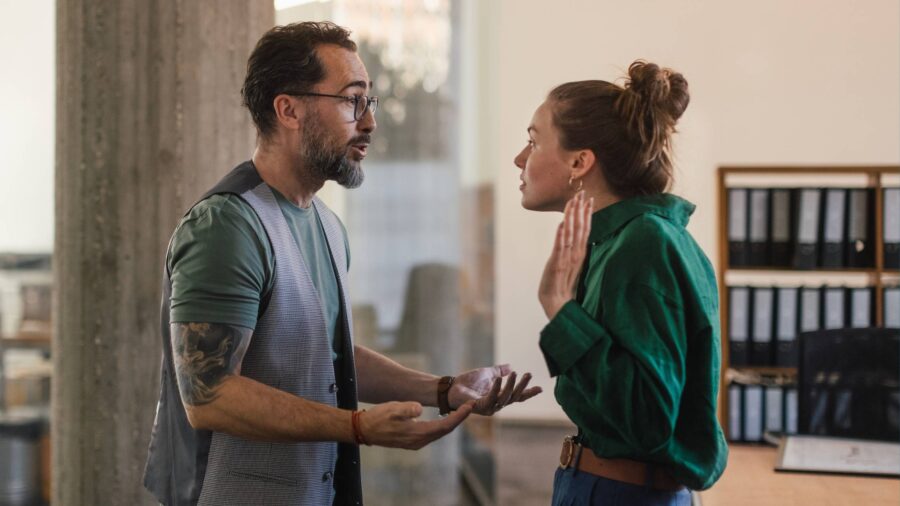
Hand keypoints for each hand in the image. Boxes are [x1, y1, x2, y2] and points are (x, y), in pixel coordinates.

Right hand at [359, 400, 473, 449]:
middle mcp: (420, 441)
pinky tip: (447, 418)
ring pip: (440, 432)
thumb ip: (406, 408)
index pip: (445, 426)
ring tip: (463, 411)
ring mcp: (416, 442)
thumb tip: (419, 408)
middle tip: (471, 405)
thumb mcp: (392, 409)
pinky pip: (434, 433)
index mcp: (418, 433)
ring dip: (453, 422)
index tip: (470, 406)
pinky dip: (443, 425)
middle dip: (460, 418)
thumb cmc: (378, 417)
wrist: (365, 430)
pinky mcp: (413, 440)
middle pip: (446, 430)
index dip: (459, 416)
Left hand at [449, 364, 542, 414]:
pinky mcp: (480, 406)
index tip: (541, 388)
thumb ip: (499, 371)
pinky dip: (496, 388)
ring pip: (505, 398)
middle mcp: (497, 404)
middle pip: (514, 397)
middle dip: (522, 386)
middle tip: (528, 374)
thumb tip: (510, 366)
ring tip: (516, 374)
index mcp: (500, 396)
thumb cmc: (468, 382)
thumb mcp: (487, 373)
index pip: (517, 396)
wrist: (451, 388)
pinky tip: (500, 378)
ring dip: (511, 386)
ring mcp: (489, 407)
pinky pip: (491, 397)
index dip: (528, 392)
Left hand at [538, 191, 592, 319]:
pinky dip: (560, 235)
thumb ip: (575, 253)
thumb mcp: (572, 266)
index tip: (588, 199)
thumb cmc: (564, 286)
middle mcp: (576, 254)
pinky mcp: (557, 265)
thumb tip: (577, 239)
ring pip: (571, 234)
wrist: (557, 304)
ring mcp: (567, 259)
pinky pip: (559, 247)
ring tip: (573, 202)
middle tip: (583, 193)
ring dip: (572, 217)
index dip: (587, 214)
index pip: (585, 230)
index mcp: (580, 253)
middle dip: (581, 210)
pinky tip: (561, 224)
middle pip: (581, 228)